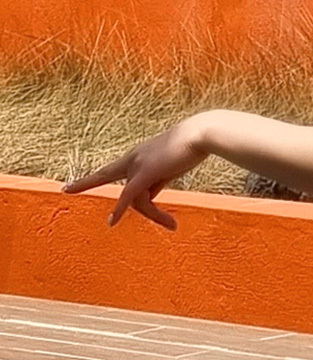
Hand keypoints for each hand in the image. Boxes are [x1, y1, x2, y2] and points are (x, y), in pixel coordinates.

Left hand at [60, 117, 208, 230]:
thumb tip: (149, 198)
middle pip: (110, 177)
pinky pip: (130, 196)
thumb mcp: (171, 167)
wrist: (200, 134)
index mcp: (139, 156)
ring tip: (172, 225)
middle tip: (66, 189)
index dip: (97, 176)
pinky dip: (120, 209)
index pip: (114, 169)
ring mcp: (137, 164)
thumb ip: (157, 182)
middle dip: (85, 182)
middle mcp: (133, 158)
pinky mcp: (145, 172)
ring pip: (137, 199)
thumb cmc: (191, 148)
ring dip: (154, 216)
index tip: (80, 178)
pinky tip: (112, 222)